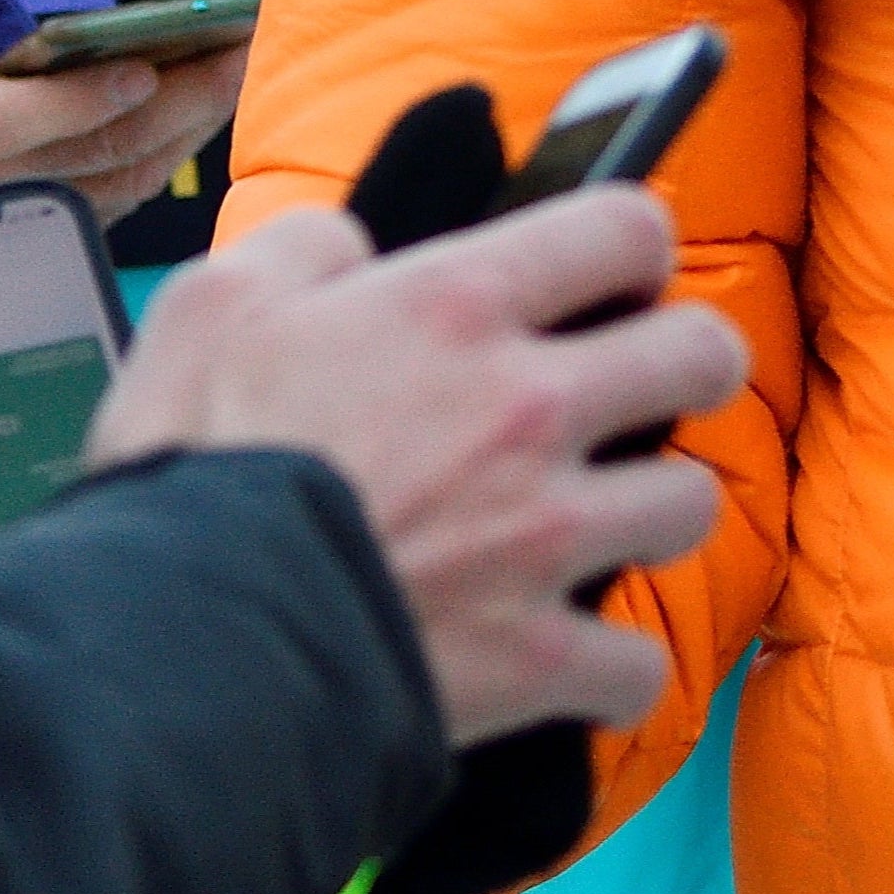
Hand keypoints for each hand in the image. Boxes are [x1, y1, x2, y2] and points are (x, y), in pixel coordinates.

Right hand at [0, 0, 243, 223]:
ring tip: (236, 68)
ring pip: (111, 183)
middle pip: (80, 160)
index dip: (75, 105)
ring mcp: (2, 207)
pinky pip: (118, 195)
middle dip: (167, 108)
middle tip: (233, 54)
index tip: (141, 68)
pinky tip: (206, 102)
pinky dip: (168, 152)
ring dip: (183, 130)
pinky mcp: (39, 214)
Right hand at [82, 188, 740, 748]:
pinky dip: (612, 668)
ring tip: (604, 520)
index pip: (621, 226)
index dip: (629, 242)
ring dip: (653, 510)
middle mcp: (529, 409)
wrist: (190, 642)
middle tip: (640, 384)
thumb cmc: (195, 464)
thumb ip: (304, 247)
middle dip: (687, 361)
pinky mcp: (540, 657)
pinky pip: (638, 664)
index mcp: (456, 307)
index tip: (611, 273)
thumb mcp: (214, 301)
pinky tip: (573, 658)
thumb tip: (352, 249)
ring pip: (691, 501)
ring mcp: (546, 536)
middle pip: (703, 354)